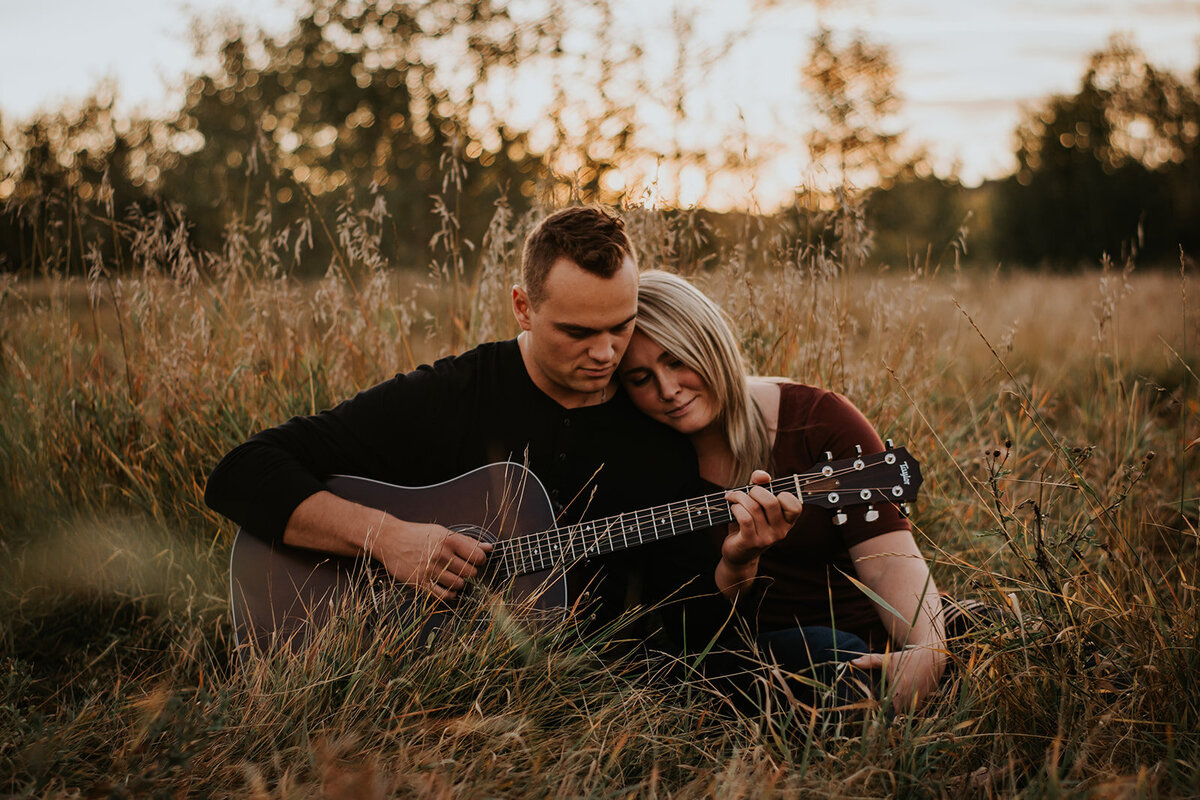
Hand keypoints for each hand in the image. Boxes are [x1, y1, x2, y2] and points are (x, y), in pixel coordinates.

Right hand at [364, 518, 491, 601]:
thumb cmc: (418, 534)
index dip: (479, 560)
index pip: (478, 556)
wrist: (390, 539)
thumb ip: (467, 541)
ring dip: (460, 583)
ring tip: (453, 577)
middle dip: (470, 572)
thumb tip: (489, 548)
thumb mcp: (443, 532)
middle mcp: (440, 555)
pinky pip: (443, 595)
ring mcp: (430, 569)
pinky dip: (450, 594)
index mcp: (448, 540)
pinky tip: (448, 588)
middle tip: (462, 568)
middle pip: (470, 572)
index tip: (474, 560)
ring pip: (459, 584)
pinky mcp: (420, 582)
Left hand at [722, 470, 802, 565]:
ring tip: (733, 497)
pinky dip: (736, 507)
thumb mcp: (757, 504)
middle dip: (755, 491)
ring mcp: (767, 538)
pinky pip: (744, 518)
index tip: (769, 492)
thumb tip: (762, 475)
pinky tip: (732, 507)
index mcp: (787, 522)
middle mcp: (781, 531)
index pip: (795, 505)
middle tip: (746, 493)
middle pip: (771, 502)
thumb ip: (761, 485)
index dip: (783, 494)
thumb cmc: (750, 524)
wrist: (739, 554)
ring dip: (740, 497)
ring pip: (754, 508)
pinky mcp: (750, 542)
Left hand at [849, 647, 944, 710]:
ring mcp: (917, 704)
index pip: (885, 713)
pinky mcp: (922, 704)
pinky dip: (903, 704)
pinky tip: (899, 696)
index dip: (877, 714)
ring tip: (888, 700)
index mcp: (899, 694)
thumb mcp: (887, 659)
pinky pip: (908, 709)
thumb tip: (852, 661)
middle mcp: (909, 703)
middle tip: (874, 706)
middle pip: (892, 714)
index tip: (868, 714)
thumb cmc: (907, 658)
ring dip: (894, 707)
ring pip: (900, 711)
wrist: (932, 658)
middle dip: (884, 710)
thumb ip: (869, 662)